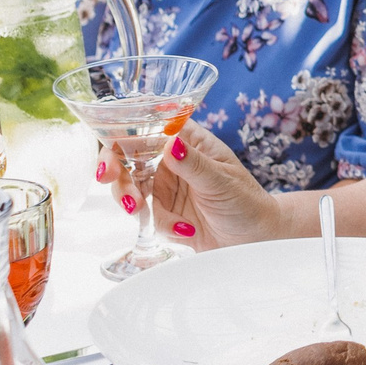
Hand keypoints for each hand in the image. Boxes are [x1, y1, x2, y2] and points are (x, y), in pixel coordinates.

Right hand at [107, 122, 294, 248]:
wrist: (256, 239)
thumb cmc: (247, 202)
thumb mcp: (221, 181)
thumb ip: (193, 164)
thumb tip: (170, 142)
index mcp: (187, 141)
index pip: (148, 125)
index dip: (122, 130)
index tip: (110, 144)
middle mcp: (171, 161)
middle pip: (127, 157)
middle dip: (113, 170)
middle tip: (109, 181)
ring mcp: (165, 187)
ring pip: (129, 187)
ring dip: (131, 200)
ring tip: (141, 213)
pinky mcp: (163, 212)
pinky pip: (147, 217)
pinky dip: (161, 225)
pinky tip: (186, 230)